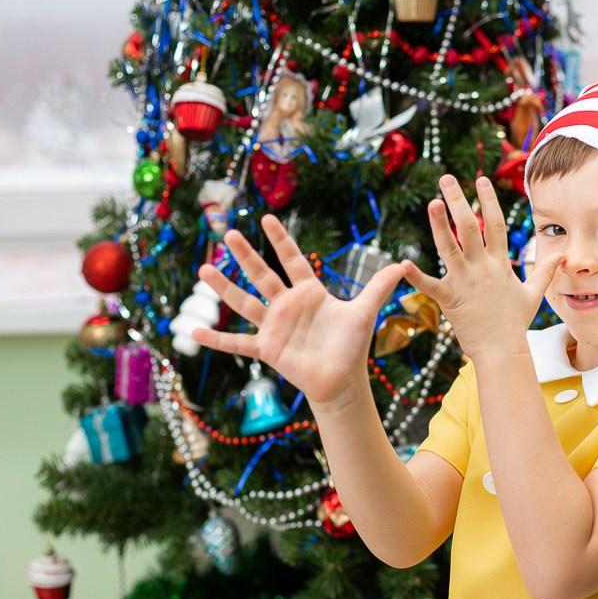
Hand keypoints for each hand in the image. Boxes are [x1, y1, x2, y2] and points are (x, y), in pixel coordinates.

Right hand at [191, 214, 405, 406]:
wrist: (342, 380)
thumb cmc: (353, 346)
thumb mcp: (366, 312)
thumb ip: (379, 287)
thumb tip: (403, 265)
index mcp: (309, 293)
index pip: (292, 260)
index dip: (281, 240)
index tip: (267, 218)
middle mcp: (287, 306)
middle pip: (262, 275)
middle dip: (246, 255)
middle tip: (228, 232)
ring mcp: (274, 326)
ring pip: (245, 303)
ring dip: (224, 288)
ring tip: (203, 269)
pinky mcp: (267, 349)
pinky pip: (237, 344)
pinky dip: (217, 340)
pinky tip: (194, 332)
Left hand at [402, 174, 560, 360]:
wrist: (502, 350)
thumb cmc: (514, 323)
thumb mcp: (533, 295)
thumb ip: (545, 272)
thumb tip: (562, 256)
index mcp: (499, 264)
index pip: (495, 224)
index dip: (488, 200)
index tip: (481, 180)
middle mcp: (482, 268)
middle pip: (471, 227)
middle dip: (458, 200)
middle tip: (446, 178)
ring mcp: (465, 282)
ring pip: (450, 248)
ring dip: (440, 224)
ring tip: (432, 201)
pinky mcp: (450, 299)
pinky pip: (430, 286)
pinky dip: (415, 276)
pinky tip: (402, 263)